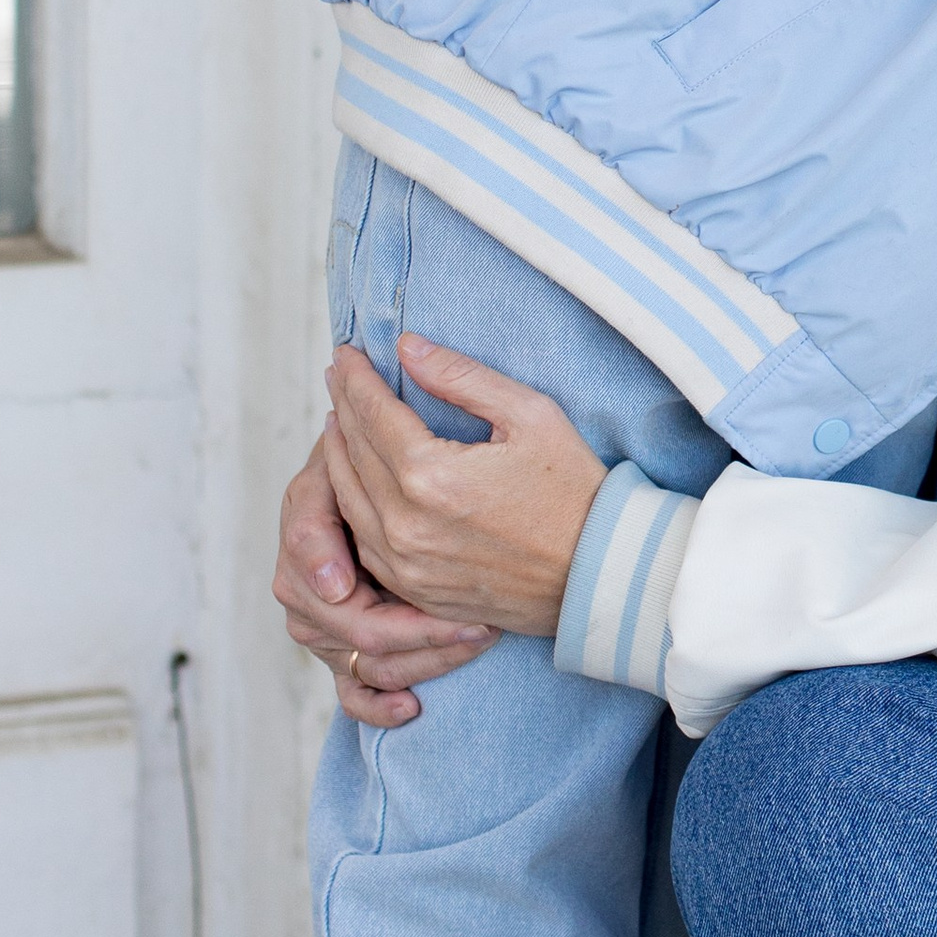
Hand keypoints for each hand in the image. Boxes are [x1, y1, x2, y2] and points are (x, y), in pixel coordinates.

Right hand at [272, 429, 494, 726]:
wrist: (398, 472)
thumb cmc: (376, 458)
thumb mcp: (342, 463)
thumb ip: (320, 513)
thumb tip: (334, 587)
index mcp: (305, 534)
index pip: (325, 579)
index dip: (373, 587)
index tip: (440, 601)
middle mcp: (307, 590)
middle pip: (357, 633)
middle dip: (422, 631)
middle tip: (479, 623)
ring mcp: (326, 628)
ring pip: (369, 664)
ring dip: (424, 661)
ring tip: (478, 641)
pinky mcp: (346, 656)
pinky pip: (356, 695)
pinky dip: (380, 706)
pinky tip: (412, 707)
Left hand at [321, 336, 609, 642]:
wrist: (600, 574)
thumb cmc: (575, 491)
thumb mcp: (531, 416)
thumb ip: (463, 378)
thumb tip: (409, 347)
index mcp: (430, 476)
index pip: (373, 412)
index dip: (356, 378)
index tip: (346, 352)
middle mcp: (405, 524)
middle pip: (352, 452)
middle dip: (343, 406)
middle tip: (338, 375)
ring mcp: (406, 563)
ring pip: (348, 498)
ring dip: (336, 454)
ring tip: (338, 421)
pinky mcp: (416, 589)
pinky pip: (363, 540)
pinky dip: (350, 503)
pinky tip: (354, 482)